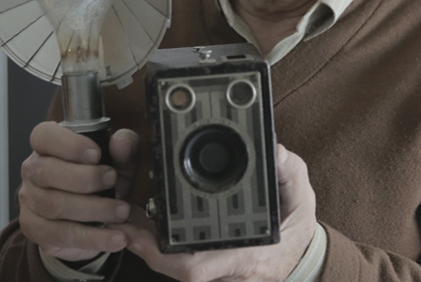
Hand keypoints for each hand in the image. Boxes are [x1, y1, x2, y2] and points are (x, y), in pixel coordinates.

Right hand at [18, 124, 139, 261]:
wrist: (97, 218)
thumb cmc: (102, 181)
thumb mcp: (120, 161)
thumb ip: (125, 148)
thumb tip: (120, 142)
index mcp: (48, 146)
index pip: (44, 136)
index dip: (69, 144)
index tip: (96, 154)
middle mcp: (34, 171)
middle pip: (47, 171)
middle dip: (85, 178)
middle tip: (112, 180)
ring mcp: (31, 201)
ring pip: (54, 205)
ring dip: (94, 209)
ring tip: (121, 211)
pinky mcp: (36, 230)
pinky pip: (61, 235)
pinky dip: (93, 237)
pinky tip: (115, 237)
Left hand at [112, 144, 316, 281]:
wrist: (300, 258)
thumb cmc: (297, 230)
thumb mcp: (302, 199)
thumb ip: (290, 173)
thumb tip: (276, 152)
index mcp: (246, 255)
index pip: (200, 265)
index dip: (167, 255)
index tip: (145, 237)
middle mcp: (225, 267)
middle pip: (175, 265)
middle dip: (144, 245)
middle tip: (119, 220)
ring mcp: (215, 269)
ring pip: (171, 263)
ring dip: (143, 242)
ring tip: (121, 216)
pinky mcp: (207, 264)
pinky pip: (176, 258)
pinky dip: (154, 242)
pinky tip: (137, 223)